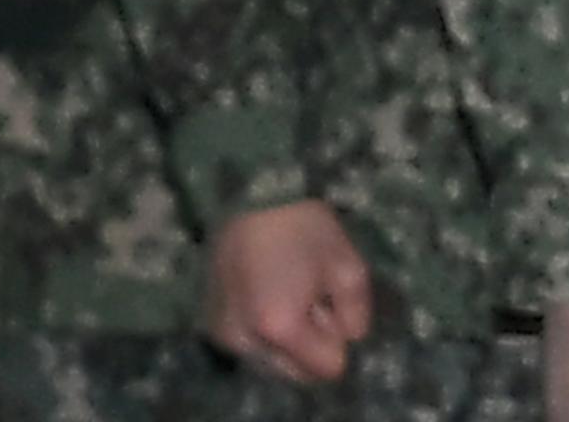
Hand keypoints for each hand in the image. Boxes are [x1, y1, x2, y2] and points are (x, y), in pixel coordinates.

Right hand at [201, 198, 373, 382]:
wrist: (252, 196)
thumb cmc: (304, 227)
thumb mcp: (348, 266)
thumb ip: (356, 313)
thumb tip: (350, 339)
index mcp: (280, 328)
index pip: (324, 368)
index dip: (338, 343)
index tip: (333, 308)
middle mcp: (244, 342)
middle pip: (294, 372)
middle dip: (312, 346)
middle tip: (315, 300)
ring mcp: (223, 335)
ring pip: (269, 362)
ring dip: (287, 342)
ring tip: (290, 293)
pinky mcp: (212, 324)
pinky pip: (248, 347)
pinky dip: (264, 333)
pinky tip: (269, 293)